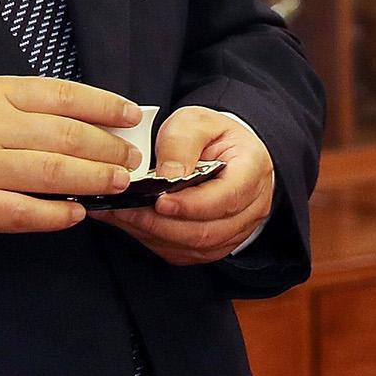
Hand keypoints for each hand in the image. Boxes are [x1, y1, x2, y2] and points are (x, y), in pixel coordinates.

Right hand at [0, 77, 144, 242]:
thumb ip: (25, 107)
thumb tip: (85, 118)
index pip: (63, 95)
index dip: (104, 106)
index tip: (132, 115)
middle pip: (66, 136)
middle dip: (108, 148)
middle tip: (132, 158)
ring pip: (53, 173)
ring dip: (95, 179)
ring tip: (120, 183)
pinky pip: (26, 212)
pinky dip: (58, 214)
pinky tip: (78, 213)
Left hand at [90, 106, 274, 266]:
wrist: (222, 151)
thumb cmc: (212, 136)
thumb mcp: (197, 121)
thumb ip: (182, 141)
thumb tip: (167, 175)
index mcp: (253, 171)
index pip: (227, 198)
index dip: (191, 205)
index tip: (159, 201)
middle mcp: (250, 207)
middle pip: (207, 231)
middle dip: (161, 223)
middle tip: (127, 208)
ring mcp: (234, 231)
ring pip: (192, 247)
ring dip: (153, 234)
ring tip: (122, 214)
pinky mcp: (213, 246)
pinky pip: (183, 253)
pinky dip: (154, 241)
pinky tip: (132, 223)